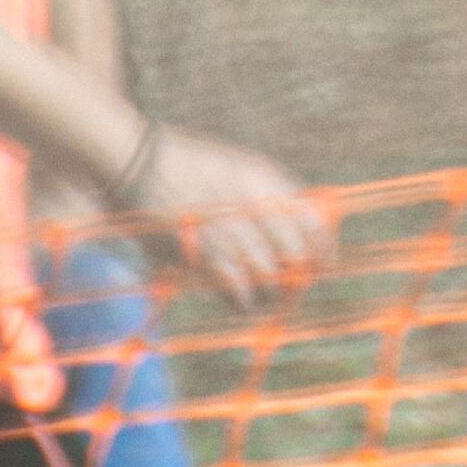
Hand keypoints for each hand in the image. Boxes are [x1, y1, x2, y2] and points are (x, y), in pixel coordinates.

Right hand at [127, 126, 330, 307]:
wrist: (141, 164)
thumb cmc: (194, 165)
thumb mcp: (245, 166)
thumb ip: (276, 191)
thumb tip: (308, 222)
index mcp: (266, 182)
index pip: (314, 222)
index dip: (324, 249)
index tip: (325, 265)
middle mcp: (252, 206)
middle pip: (295, 255)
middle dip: (299, 275)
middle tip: (295, 285)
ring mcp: (228, 232)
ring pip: (270, 278)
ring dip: (272, 293)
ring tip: (267, 297)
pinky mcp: (201, 255)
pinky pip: (238, 291)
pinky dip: (245, 302)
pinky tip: (244, 302)